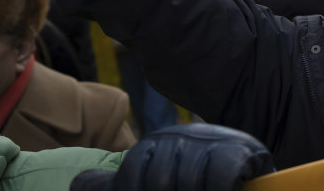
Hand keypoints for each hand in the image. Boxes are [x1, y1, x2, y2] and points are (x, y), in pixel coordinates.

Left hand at [71, 124, 274, 190]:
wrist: (246, 174)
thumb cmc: (194, 183)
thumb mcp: (155, 181)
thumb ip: (121, 185)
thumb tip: (77, 185)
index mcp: (157, 145)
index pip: (134, 172)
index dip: (137, 190)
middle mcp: (181, 137)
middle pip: (160, 180)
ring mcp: (211, 142)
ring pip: (189, 181)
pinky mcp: (240, 152)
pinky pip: (221, 175)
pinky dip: (219, 188)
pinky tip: (224, 190)